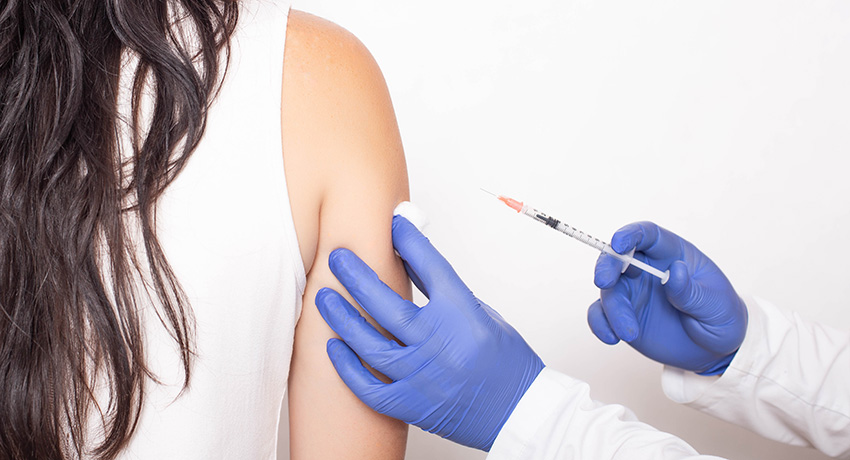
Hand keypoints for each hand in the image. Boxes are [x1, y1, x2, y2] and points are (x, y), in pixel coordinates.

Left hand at [316, 216, 543, 450]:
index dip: (408, 241)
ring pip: (369, 343)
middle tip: (338, 258)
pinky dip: (348, 367)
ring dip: (342, 318)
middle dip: (356, 276)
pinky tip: (334, 348)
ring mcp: (423, 376)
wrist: (518, 412)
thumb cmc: (504, 363)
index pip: (430, 267)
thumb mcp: (480, 314)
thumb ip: (442, 290)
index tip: (393, 224)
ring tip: (325, 297)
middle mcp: (440, 344)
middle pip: (386, 303)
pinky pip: (369, 386)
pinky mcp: (412, 404)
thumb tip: (409, 259)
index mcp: (463, 316)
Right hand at [589, 221, 747, 374]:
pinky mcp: (623, 314)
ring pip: (609, 290)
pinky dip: (600, 325)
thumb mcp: (717, 306)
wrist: (714, 350)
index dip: (631, 235)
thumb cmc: (721, 318)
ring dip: (613, 310)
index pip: (648, 236)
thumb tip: (674, 272)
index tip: (619, 244)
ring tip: (630, 333)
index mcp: (673, 255)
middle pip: (618, 257)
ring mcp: (633, 291)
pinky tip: (613, 338)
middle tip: (604, 282)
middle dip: (607, 266)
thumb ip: (692, 291)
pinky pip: (601, 314)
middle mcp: (647, 269)